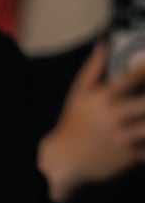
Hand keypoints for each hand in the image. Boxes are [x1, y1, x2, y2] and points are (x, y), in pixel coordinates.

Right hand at [38, 39, 144, 202]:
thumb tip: (103, 43)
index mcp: (101, 99)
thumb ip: (93, 68)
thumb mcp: (78, 94)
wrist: (66, 159)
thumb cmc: (73, 123)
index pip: (130, 79)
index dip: (144, 70)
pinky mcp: (127, 157)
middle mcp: (112, 117)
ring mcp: (121, 138)